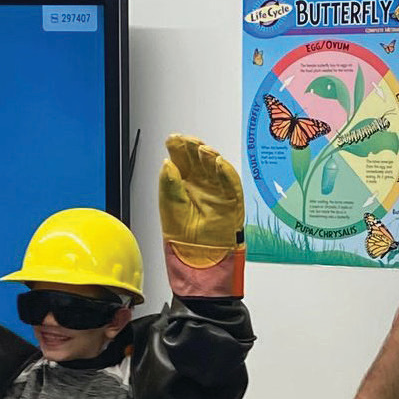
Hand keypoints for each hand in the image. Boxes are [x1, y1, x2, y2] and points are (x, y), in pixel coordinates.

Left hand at [158, 134, 244, 296]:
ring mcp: (217, 191)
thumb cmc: (182, 236)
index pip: (182, 160)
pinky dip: (225, 172)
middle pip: (199, 159)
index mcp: (183, 183)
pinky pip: (231, 183)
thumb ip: (168, 185)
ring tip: (202, 149)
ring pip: (215, 167)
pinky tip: (218, 162)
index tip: (172, 139)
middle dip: (193, 147)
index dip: (178, 148)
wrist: (198, 259)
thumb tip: (167, 163)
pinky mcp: (231, 201)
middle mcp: (201, 184)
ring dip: (210, 156)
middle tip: (187, 140)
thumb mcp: (169, 207)